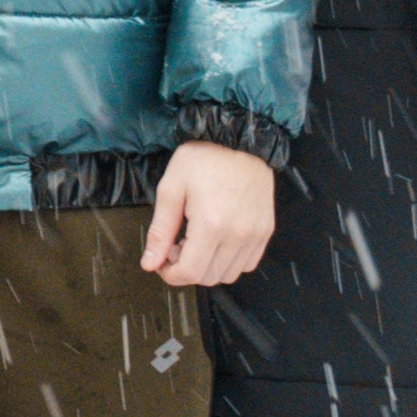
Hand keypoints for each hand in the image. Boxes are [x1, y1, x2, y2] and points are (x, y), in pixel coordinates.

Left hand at [143, 139, 276, 287]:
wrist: (239, 139)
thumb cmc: (204, 158)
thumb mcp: (171, 189)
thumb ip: (160, 231)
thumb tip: (150, 262)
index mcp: (211, 225)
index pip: (190, 273)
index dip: (170, 274)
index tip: (160, 262)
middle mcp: (238, 234)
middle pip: (209, 277)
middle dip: (186, 269)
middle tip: (175, 245)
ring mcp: (256, 235)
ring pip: (229, 274)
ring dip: (208, 267)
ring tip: (196, 241)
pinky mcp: (266, 231)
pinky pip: (248, 263)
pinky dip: (229, 261)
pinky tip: (216, 241)